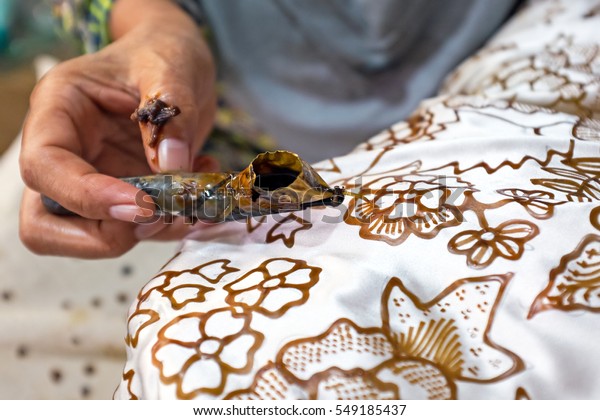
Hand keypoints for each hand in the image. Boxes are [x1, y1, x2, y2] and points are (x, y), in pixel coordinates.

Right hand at [18, 0, 216, 257]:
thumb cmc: (162, 54)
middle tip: (159, 215)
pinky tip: (195, 195)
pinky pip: (133, 229)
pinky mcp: (121, 194)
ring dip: (143, 234)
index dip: (87, 196)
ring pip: (87, 235)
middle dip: (104, 233)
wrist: (177, 63)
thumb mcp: (171, 68)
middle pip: (46, 222)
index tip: (142, 205)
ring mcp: (90, 178)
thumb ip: (171, 115)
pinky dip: (166, 226)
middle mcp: (64, 152)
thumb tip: (172, 166)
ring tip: (190, 203)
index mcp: (58, 110)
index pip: (45, 166)